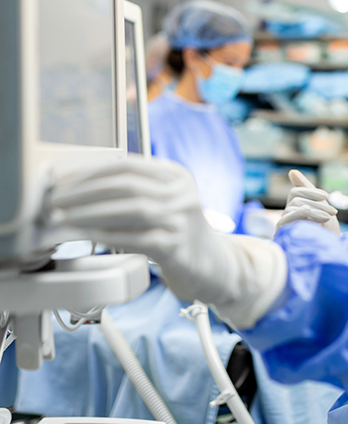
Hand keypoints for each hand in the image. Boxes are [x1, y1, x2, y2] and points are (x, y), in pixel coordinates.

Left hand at [44, 156, 286, 327]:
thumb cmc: (175, 232)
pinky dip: (107, 236)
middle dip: (83, 192)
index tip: (61, 180)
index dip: (89, 171)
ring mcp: (182, 220)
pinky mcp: (177, 247)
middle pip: (127, 185)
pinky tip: (86, 236)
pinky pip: (136, 239)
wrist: (211, 265)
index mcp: (176, 175)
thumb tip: (75, 186)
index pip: (127, 164)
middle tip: (54, 200)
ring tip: (63, 218)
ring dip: (90, 213)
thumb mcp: (162, 202)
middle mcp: (183, 193)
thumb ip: (132, 191)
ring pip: (131, 209)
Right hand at [276, 170, 339, 234]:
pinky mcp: (283, 235)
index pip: (295, 192)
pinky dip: (296, 213)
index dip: (310, 191)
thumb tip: (291, 171)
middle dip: (316, 203)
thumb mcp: (320, 208)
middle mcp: (287, 216)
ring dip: (314, 210)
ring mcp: (284, 226)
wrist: (330, 251)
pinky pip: (284, 220)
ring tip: (327, 218)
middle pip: (296, 199)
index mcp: (295, 208)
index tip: (326, 196)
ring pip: (294, 207)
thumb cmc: (326, 231)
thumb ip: (308, 191)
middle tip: (332, 212)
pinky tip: (307, 211)